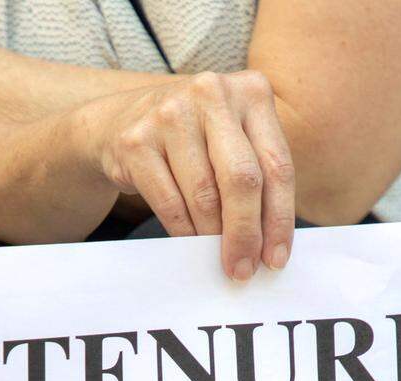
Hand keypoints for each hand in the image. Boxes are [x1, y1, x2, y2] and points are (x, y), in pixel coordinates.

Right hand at [84, 71, 295, 280]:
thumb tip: (269, 243)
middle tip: (244, 269)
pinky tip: (191, 243)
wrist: (120, 121)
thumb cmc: (192, 138)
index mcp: (251, 91)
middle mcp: (212, 93)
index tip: (276, 258)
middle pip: (242, 179)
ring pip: (204, 195)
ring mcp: (170, 114)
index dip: (279, 219)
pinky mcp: (137, 141)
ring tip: (217, 256)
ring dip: (213, 237)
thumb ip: (257, 176)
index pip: (277, 165)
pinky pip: (169, 202)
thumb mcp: (232, 139)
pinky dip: (184, 231)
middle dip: (246, 233)